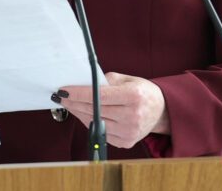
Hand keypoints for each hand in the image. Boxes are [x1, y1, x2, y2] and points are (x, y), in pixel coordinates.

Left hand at [55, 72, 169, 148]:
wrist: (160, 110)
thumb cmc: (141, 91)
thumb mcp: (127, 79)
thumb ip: (105, 81)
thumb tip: (82, 85)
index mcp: (134, 96)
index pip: (99, 96)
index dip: (78, 94)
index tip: (64, 90)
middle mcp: (132, 116)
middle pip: (94, 110)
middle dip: (74, 103)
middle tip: (61, 96)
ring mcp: (129, 132)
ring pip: (94, 122)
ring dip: (78, 113)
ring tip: (69, 104)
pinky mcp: (125, 142)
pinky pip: (100, 132)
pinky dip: (88, 122)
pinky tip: (82, 113)